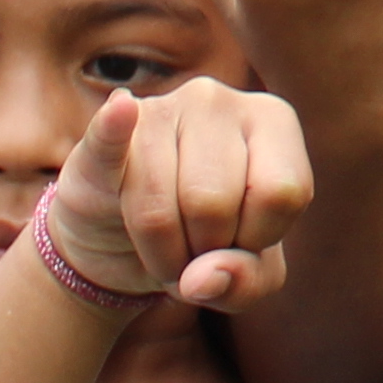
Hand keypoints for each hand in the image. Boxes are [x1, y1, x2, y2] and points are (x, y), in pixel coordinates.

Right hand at [44, 75, 315, 309]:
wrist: (123, 238)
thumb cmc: (207, 243)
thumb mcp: (248, 273)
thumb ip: (247, 281)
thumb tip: (201, 277)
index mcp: (272, 120)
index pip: (281, 194)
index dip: (255, 239)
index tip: (240, 238)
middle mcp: (217, 101)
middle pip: (215, 204)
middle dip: (202, 251)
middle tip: (193, 249)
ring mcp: (157, 108)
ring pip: (160, 210)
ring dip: (160, 255)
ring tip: (163, 247)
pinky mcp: (101, 133)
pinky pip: (111, 136)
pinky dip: (113, 131)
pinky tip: (121, 109)